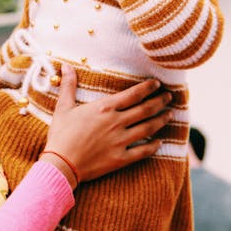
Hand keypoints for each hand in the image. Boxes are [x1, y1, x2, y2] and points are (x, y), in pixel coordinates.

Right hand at [44, 65, 171, 182]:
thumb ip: (68, 86)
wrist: (60, 164)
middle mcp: (116, 122)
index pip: (133, 94)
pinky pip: (143, 151)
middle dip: (160, 101)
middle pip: (146, 109)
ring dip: (161, 120)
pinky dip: (154, 146)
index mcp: (105, 108)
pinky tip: (159, 142)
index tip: (157, 84)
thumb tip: (65, 66)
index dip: (148, 87)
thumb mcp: (63, 107)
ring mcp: (121, 141)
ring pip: (148, 128)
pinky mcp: (121, 158)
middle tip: (169, 96)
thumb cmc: (61, 135)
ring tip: (170, 114)